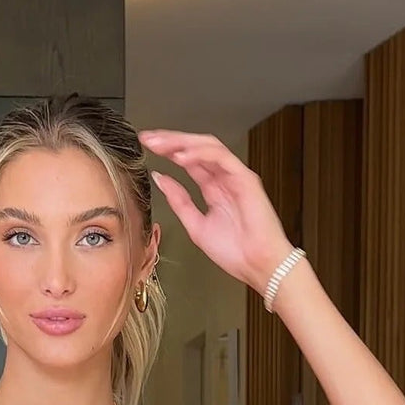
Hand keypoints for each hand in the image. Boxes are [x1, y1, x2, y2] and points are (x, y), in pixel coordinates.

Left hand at [139, 129, 295, 291]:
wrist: (257, 266)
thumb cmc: (236, 252)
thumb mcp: (195, 226)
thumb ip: (178, 201)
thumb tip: (160, 179)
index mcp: (213, 189)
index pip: (189, 160)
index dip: (167, 151)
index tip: (147, 146)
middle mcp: (224, 178)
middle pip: (196, 148)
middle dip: (171, 141)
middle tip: (149, 138)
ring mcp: (235, 176)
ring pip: (208, 146)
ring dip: (183, 143)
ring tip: (161, 144)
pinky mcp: (245, 178)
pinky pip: (220, 158)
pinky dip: (200, 154)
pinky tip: (181, 157)